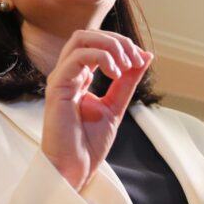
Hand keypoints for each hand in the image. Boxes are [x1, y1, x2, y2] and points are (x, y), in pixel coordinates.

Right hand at [41, 30, 152, 190]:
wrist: (75, 167)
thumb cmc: (88, 143)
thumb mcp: (116, 105)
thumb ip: (128, 81)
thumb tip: (145, 56)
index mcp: (78, 77)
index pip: (96, 43)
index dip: (121, 45)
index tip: (141, 60)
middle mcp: (67, 74)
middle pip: (87, 35)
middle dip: (117, 41)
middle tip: (134, 60)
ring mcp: (60, 79)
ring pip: (81, 39)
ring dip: (109, 46)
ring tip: (124, 66)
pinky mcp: (57, 87)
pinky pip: (78, 58)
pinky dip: (101, 58)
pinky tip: (114, 74)